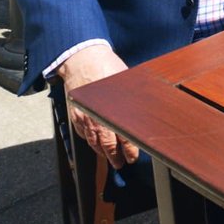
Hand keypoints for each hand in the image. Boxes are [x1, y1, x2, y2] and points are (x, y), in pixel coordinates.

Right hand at [57, 44, 138, 168]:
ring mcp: (84, 117)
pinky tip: (94, 144)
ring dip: (101, 152)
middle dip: (115, 156)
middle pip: (107, 144)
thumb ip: (134, 98)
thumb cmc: (107, 67)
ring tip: (109, 159)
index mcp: (113, 111)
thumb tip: (148, 109)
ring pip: (93, 141)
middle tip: (120, 164)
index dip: (129, 150)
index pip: (123, 137)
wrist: (82, 59)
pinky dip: (89, 141)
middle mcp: (97, 117)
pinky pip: (82, 133)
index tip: (133, 158)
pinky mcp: (75, 114)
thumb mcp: (126, 81)